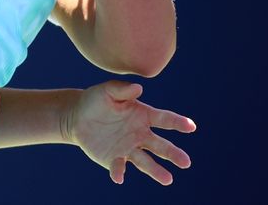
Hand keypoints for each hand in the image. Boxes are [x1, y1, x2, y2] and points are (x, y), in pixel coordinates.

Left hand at [64, 80, 195, 185]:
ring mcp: (129, 148)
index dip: (178, 122)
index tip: (191, 126)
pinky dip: (119, 171)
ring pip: (146, 161)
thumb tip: (138, 88)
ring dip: (156, 171)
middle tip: (186, 162)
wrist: (77, 117)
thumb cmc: (97, 100)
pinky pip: (119, 167)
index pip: (164, 119)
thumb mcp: (108, 90)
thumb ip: (123, 89)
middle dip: (173, 154)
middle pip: (160, 145)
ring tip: (168, 180)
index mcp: (144, 115)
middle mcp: (140, 134)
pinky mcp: (115, 159)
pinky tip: (119, 176)